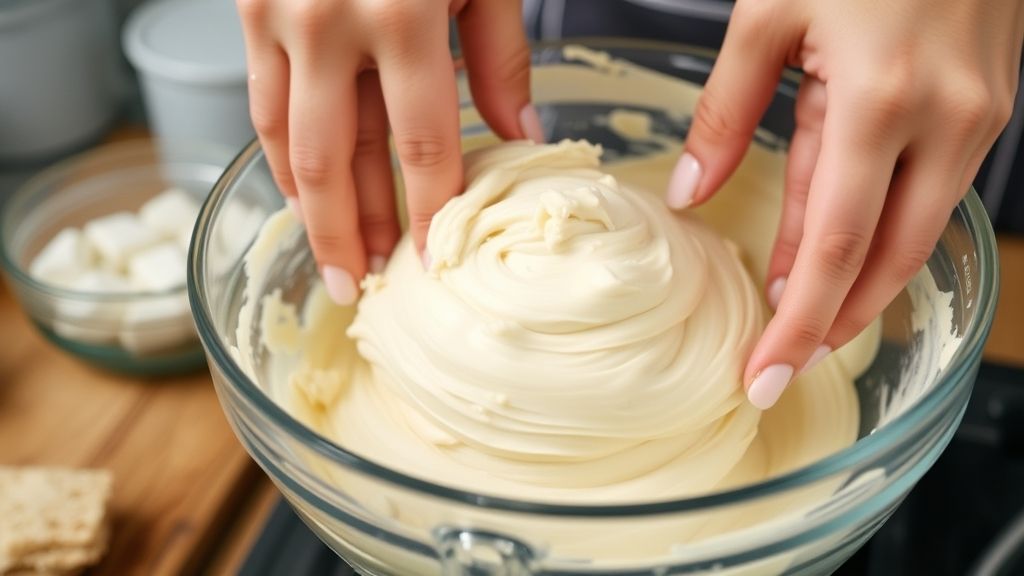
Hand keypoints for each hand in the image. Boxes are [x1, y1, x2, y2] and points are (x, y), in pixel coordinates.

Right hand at [237, 0, 539, 303]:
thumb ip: (500, 53)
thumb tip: (521, 136)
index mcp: (401, 14)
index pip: (422, 144)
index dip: (428, 212)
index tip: (436, 262)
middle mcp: (328, 22)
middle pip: (334, 159)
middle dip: (348, 234)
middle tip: (361, 285)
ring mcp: (278, 15)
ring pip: (289, 139)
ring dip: (310, 207)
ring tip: (335, 253)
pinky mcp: (249, 6)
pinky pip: (261, 100)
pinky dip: (281, 154)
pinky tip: (302, 190)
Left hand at [669, 0, 1023, 407]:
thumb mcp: (770, 15)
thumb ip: (726, 113)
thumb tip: (689, 192)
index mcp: (881, 99)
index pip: (835, 246)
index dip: (797, 321)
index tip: (763, 372)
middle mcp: (946, 120)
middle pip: (888, 260)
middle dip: (832, 323)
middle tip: (782, 367)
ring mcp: (979, 115)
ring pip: (918, 235)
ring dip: (863, 287)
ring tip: (806, 321)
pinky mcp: (990, 105)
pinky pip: (934, 193)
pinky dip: (887, 232)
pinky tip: (846, 252)